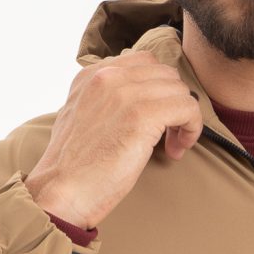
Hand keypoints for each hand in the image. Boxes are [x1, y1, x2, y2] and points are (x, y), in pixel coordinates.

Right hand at [23, 47, 203, 229]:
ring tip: (172, 145)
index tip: (155, 119)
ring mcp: (124, 93)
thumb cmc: (73, 166)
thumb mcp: (80, 116)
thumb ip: (104, 99)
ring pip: (179, 90)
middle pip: (165, 74)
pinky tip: (178, 148)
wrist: (61, 191)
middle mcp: (107, 75)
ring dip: (183, 118)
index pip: (143, 63)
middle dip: (172, 102)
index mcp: (91, 74)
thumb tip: (137, 101)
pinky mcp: (141, 115)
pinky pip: (187, 107)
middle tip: (167, 135)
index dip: (158, 90)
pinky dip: (192, 127)